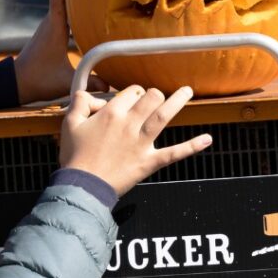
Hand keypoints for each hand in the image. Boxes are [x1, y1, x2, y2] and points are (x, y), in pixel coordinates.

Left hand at [13, 0, 104, 103]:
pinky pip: (61, 10)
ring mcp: (49, 26)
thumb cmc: (38, 80)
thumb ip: (87, 82)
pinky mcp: (50, 32)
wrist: (17, 83)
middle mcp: (50, 23)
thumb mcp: (64, 82)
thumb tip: (110, 86)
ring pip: (60, 0)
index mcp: (54, 28)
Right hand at [59, 86, 211, 196]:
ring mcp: (141, 143)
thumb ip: (79, 103)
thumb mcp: (69, 124)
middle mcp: (129, 124)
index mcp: (111, 114)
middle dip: (153, 94)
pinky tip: (207, 140)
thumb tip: (89, 95)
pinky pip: (174, 153)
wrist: (82, 186)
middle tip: (153, 98)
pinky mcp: (149, 162)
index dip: (130, 94)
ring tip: (187, 91)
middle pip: (150, 97)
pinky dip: (192, 147)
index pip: (129, 92)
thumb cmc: (75, 157)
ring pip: (164, 115)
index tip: (128, 102)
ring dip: (178, 101)